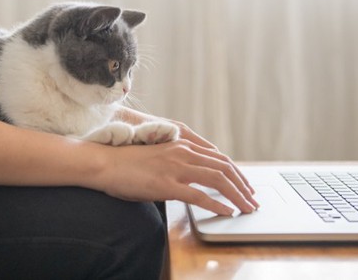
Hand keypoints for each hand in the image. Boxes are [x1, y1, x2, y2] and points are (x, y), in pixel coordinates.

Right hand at [96, 136, 258, 215]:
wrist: (105, 162)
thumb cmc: (127, 163)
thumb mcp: (158, 157)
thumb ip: (177, 164)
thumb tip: (191, 180)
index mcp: (182, 145)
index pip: (219, 159)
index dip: (237, 173)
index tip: (246, 186)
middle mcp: (183, 153)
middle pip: (225, 168)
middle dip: (243, 186)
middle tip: (253, 200)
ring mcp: (176, 168)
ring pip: (218, 180)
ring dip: (237, 196)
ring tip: (247, 208)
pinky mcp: (167, 184)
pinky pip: (199, 196)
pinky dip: (217, 205)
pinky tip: (227, 212)